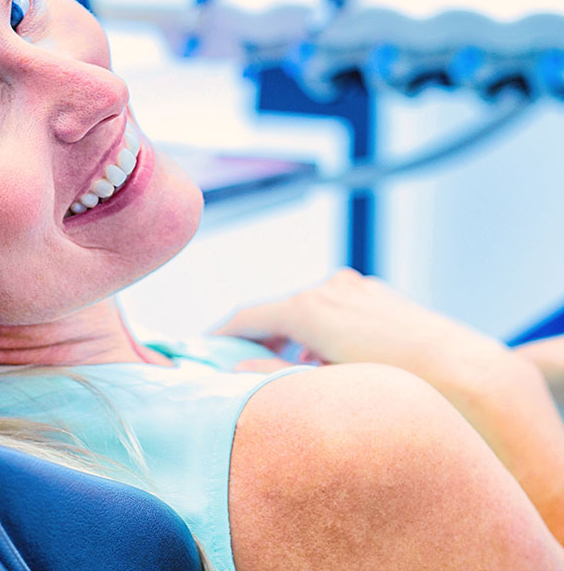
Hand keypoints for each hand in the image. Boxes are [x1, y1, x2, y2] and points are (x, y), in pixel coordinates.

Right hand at [215, 269, 506, 386]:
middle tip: (246, 372)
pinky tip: (337, 366)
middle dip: (261, 341)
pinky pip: (337, 311)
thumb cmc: (397, 386)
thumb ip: (270, 378)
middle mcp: (329, 289)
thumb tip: (233, 373)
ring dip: (296, 341)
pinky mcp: (381, 296)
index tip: (202, 349)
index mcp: (308, 308)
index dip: (220, 335)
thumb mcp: (323, 387)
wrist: (474, 379)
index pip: (247, 317)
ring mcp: (358, 289)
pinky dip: (325, 334)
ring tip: (299, 378)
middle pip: (278, 314)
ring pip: (310, 313)